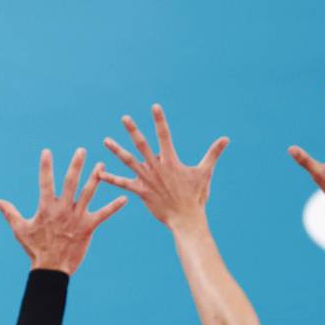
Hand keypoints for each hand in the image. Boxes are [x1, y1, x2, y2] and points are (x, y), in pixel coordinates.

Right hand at [0, 148, 126, 274]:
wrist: (52, 268)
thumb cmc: (35, 249)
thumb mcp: (20, 229)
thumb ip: (10, 212)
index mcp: (46, 207)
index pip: (45, 182)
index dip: (46, 166)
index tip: (47, 151)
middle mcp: (63, 209)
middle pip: (71, 182)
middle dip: (76, 165)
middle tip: (82, 150)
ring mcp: (77, 217)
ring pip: (88, 193)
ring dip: (96, 178)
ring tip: (102, 165)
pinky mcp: (89, 227)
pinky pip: (104, 214)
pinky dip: (114, 206)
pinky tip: (125, 198)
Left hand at [101, 105, 227, 231]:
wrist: (186, 218)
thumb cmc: (196, 196)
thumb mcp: (205, 172)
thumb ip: (213, 154)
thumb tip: (226, 138)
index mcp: (171, 161)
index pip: (165, 135)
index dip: (160, 120)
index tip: (154, 106)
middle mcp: (157, 167)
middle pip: (142, 145)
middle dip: (133, 130)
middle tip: (124, 118)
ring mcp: (147, 179)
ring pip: (129, 161)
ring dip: (116, 151)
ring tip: (105, 140)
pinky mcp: (141, 191)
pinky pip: (123, 183)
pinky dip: (111, 178)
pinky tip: (99, 173)